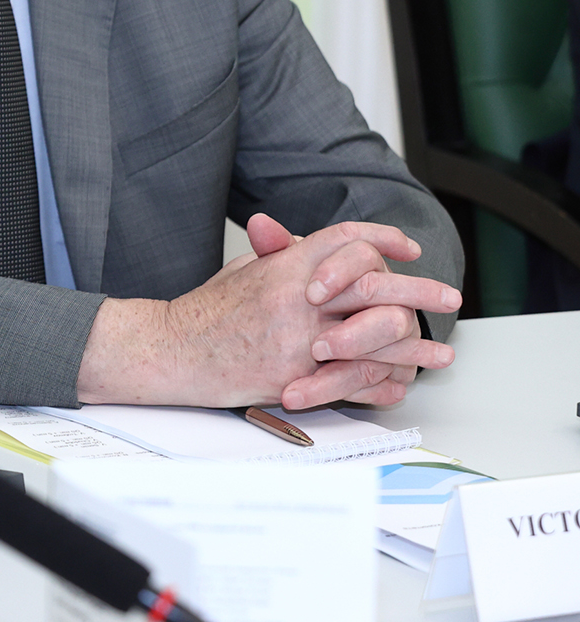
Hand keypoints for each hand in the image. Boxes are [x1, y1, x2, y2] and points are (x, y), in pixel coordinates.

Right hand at [78, 219, 457, 406]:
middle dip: (421, 291)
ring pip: (378, 338)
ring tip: (441, 352)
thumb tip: (310, 247)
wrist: (171, 350)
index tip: (409, 248)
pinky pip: (356, 381)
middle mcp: (298, 298)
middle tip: (450, 296)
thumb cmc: (205, 311)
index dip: (384, 238)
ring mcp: (300, 339)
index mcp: (286, 266)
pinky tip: (403, 381)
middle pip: (378, 286)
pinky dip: (384, 383)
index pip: (348, 240)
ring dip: (417, 346)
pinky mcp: (297, 377)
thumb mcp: (244, 270)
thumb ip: (282, 258)